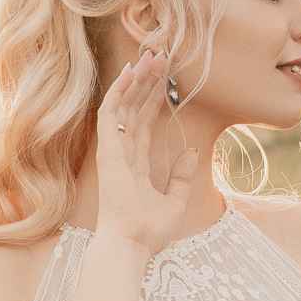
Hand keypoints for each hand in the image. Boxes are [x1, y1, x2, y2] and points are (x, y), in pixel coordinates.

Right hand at [94, 49, 201, 255]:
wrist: (131, 245)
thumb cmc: (148, 232)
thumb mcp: (175, 201)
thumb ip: (182, 176)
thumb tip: (192, 150)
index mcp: (134, 165)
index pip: (142, 122)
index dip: (153, 97)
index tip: (164, 76)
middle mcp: (122, 154)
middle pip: (134, 108)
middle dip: (146, 81)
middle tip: (159, 55)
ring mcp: (113, 151)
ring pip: (123, 105)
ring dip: (136, 79)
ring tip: (150, 55)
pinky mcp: (108, 150)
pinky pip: (111, 113)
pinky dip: (119, 91)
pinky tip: (131, 71)